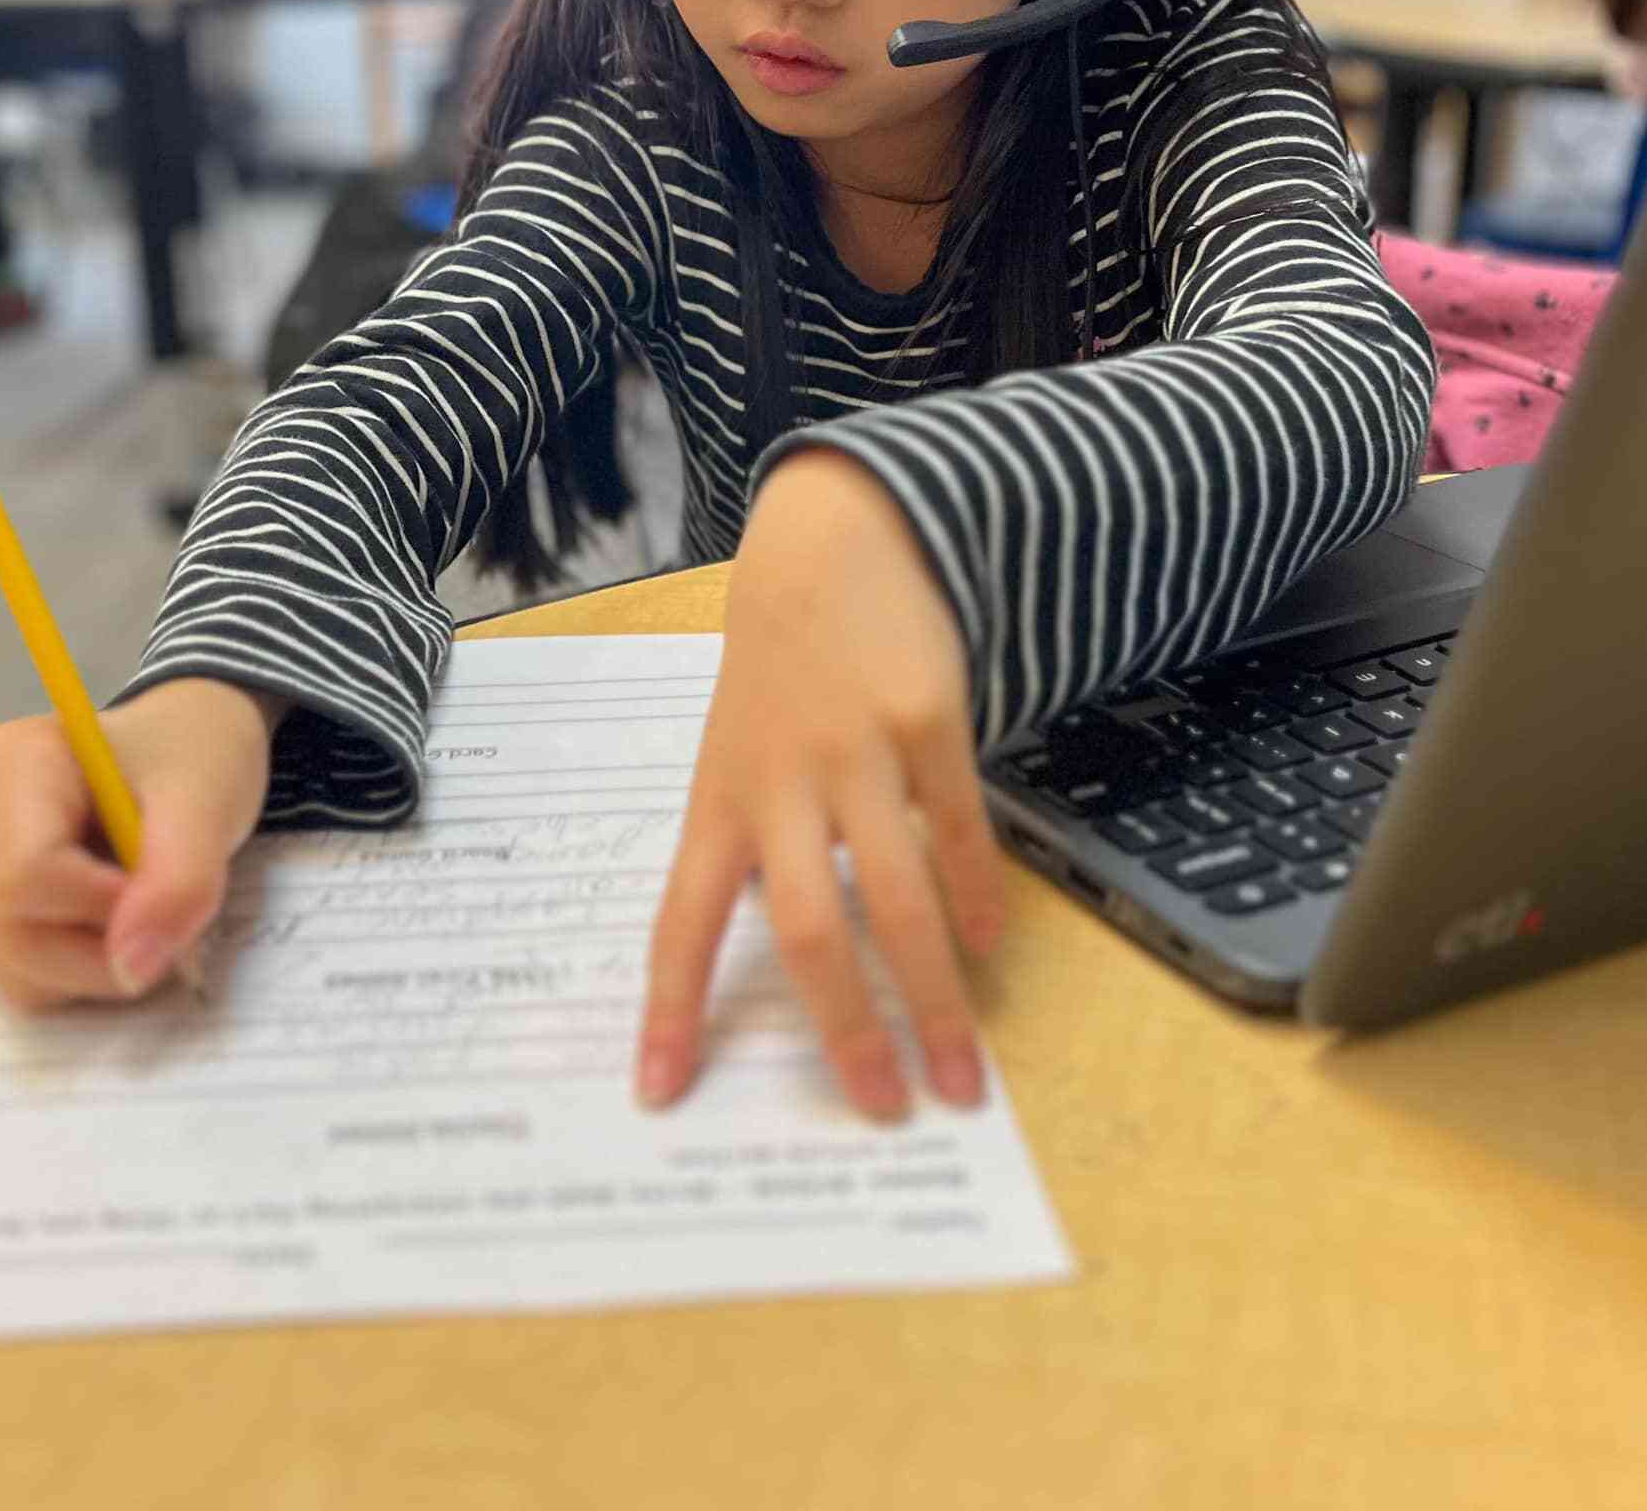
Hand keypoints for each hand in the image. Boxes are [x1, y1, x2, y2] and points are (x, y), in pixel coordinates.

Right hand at [0, 678, 283, 1007]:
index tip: (171, 894)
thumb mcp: (207, 801)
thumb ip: (180, 880)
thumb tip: (133, 967)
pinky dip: (87, 970)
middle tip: (170, 905)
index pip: (28, 874)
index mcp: (10, 761)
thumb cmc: (189, 756)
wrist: (180, 756)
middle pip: (17, 931)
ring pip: (23, 969)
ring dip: (104, 964)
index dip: (108, 909)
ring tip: (144, 901)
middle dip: (111, 946)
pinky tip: (115, 916)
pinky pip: (30, 980)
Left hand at [639, 449, 1008, 1120]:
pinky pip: (958, 830)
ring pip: (895, 897)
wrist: (835, 541)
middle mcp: (779, 784)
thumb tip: (794, 964)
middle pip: (805, 929)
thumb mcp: (738, 754)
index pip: (679, 921)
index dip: (669, 1010)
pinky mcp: (928, 719)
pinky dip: (977, 900)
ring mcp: (857, 751)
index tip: (658, 1093)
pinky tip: (988, 949)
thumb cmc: (780, 670)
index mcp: (718, 801)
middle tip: (883, 1106)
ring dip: (934, 996)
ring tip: (961, 1070)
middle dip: (846, 1030)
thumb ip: (754, 848)